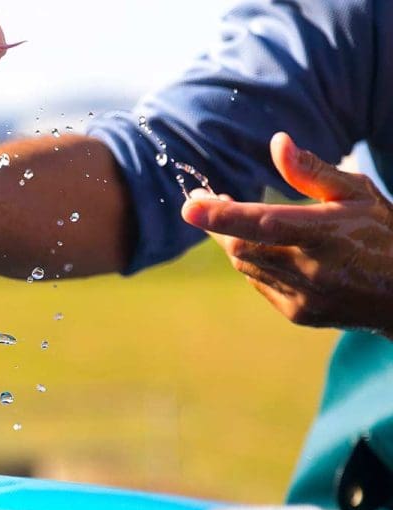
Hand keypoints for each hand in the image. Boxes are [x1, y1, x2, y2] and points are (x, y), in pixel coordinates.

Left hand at [182, 132, 392, 337]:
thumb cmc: (381, 232)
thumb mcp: (356, 192)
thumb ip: (312, 171)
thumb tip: (277, 142)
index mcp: (327, 234)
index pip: (266, 224)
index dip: (224, 216)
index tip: (190, 206)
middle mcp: (312, 269)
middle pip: (242, 247)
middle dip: (218, 224)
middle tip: (205, 200)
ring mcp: (303, 296)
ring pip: (246, 265)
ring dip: (235, 240)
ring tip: (234, 217)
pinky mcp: (297, 313)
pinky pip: (260, 283)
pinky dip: (255, 263)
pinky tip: (268, 249)